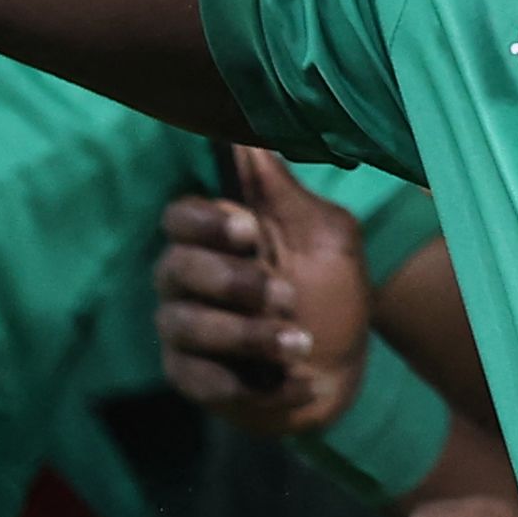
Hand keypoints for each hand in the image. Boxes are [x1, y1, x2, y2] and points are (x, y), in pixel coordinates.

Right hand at [155, 147, 368, 439]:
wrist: (343, 366)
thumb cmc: (330, 291)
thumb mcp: (322, 236)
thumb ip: (283, 194)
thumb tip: (247, 136)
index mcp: (216, 236)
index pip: (180, 215)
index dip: (206, 222)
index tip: (250, 231)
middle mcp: (188, 278)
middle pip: (174, 268)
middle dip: (232, 283)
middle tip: (285, 295)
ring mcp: (183, 328)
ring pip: (184, 324)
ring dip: (245, 335)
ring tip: (299, 343)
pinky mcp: (189, 376)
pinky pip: (190, 376)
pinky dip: (235, 380)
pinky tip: (282, 379)